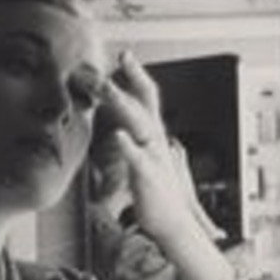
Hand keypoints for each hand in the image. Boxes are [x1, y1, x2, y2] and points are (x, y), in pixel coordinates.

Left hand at [91, 51, 195, 242]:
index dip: (137, 76)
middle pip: (147, 103)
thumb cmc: (159, 195)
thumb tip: (149, 135)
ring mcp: (154, 158)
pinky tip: (119, 134)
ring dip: (123, 103)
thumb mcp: (152, 163)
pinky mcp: (149, 177)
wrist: (173, 224)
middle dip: (134, 79)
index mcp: (155, 137)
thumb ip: (146, 144)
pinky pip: (139, 158)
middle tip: (121, 57)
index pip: (148, 99)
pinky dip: (129, 146)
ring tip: (106, 87)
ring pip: (140, 124)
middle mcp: (157, 142)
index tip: (124, 55)